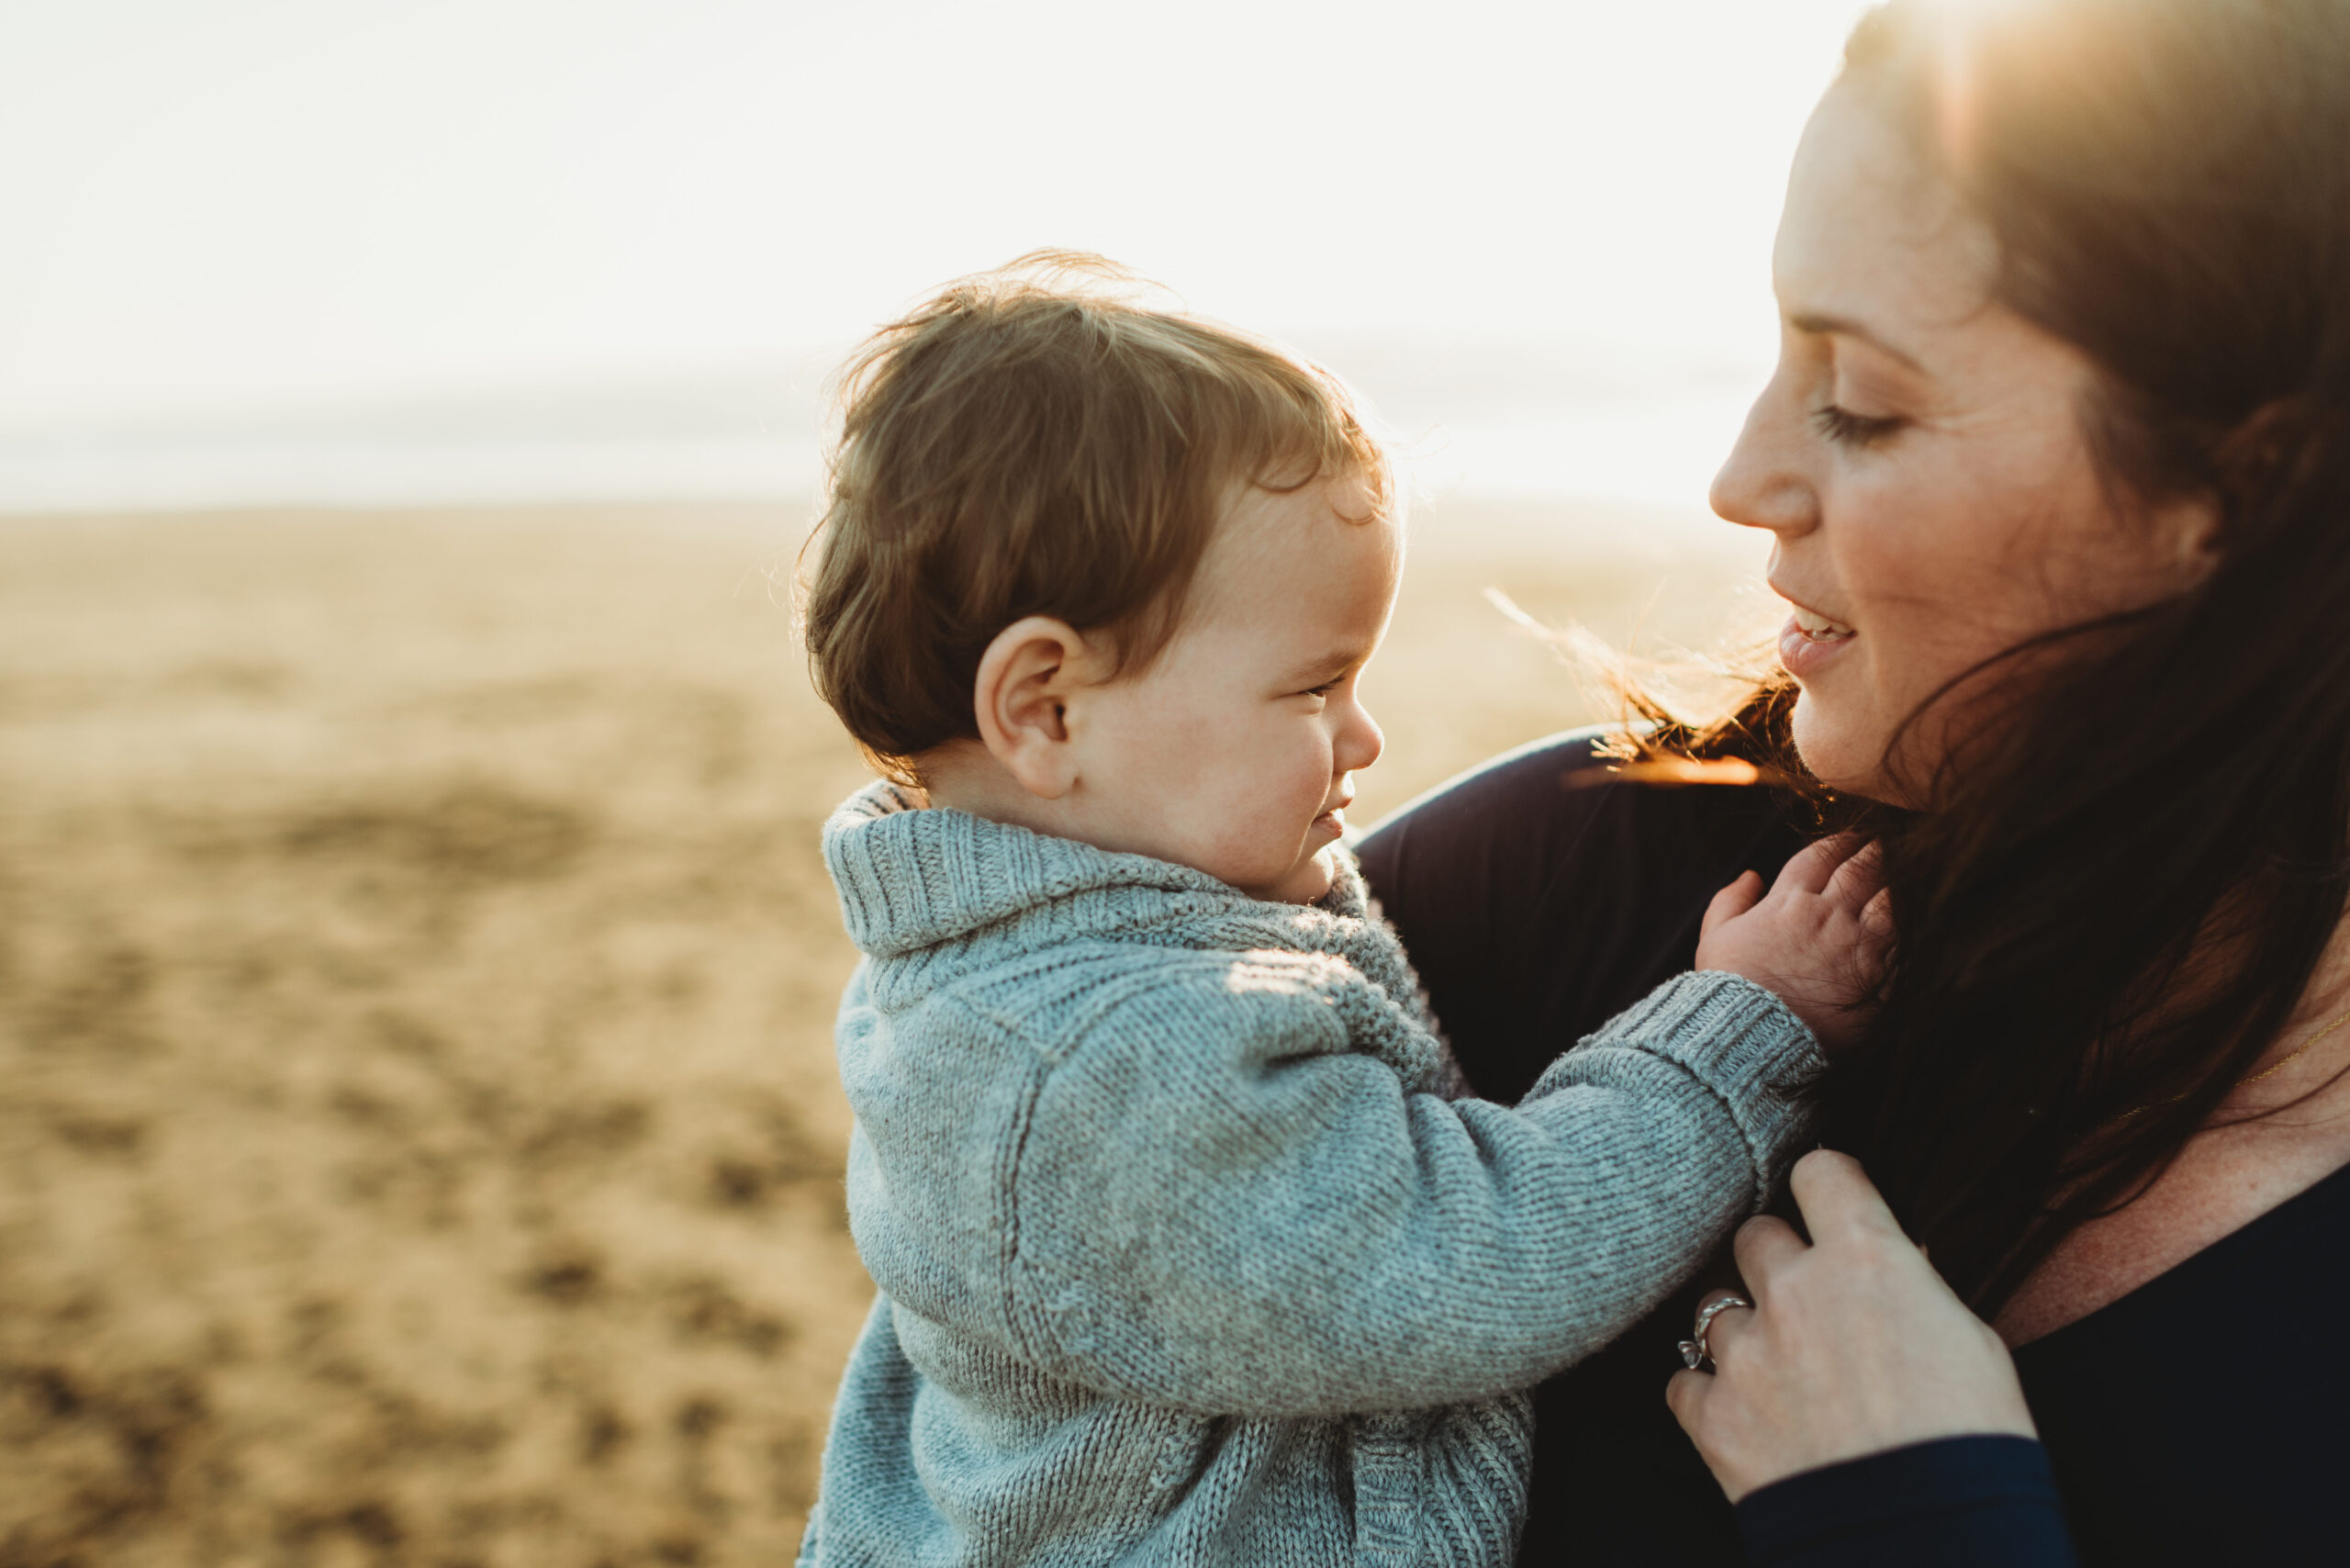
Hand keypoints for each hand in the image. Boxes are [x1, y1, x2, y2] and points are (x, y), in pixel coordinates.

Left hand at [1666, 1150, 2036, 1502]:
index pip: (1820, 1172)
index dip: (1825, 1185)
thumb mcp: (1971, 1340)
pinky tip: (1741, 1414)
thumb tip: (1892, 1270)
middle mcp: (1795, 1290)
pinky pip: (1684, 1382)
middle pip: (1755, 1234)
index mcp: (1867, 1258)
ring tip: (1777, 1367)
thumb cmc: (1976, 1443)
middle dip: (1778, 1260)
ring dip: (1742, 1329)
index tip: (1829, 1203)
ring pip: (1713, 1306)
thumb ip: (1914, 1289)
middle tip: (1806, 1299)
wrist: (1935, 1541)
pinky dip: (1708, 1394)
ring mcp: (1746, 1354)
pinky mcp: (1715, 1418)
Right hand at [1694, 835, 1890, 1049]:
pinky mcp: (1880, 980)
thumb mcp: (1715, 937)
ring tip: (1895, 880)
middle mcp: (1829, 916)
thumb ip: (1731, 900)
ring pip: (1890, 900)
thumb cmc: (1730, 988)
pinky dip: (1906, 928)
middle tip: (1881, 845)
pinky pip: (1904, 943)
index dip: (1839, 841)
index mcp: (1789, 902)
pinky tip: (1905, 923)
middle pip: (1862, 869)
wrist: (1755, 1038)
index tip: (1849, 838)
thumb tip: (1751, 876)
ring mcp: (1859, 947)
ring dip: (1894, 885)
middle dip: (1873, 852)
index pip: (1821, 856)